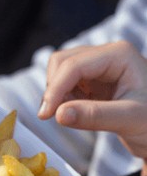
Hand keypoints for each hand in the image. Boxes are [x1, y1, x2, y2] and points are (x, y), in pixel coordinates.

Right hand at [38, 41, 146, 160]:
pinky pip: (66, 87)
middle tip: (51, 116)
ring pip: (60, 73)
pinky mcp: (92, 85)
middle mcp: (106, 57)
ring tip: (66, 116)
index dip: (55, 89)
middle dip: (53, 88)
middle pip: (62, 62)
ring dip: (55, 94)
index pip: (74, 65)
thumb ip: (95, 116)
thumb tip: (59, 115)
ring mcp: (98, 70)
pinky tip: (72, 114)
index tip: (45, 115)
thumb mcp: (129, 120)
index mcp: (118, 56)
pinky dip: (61, 100)